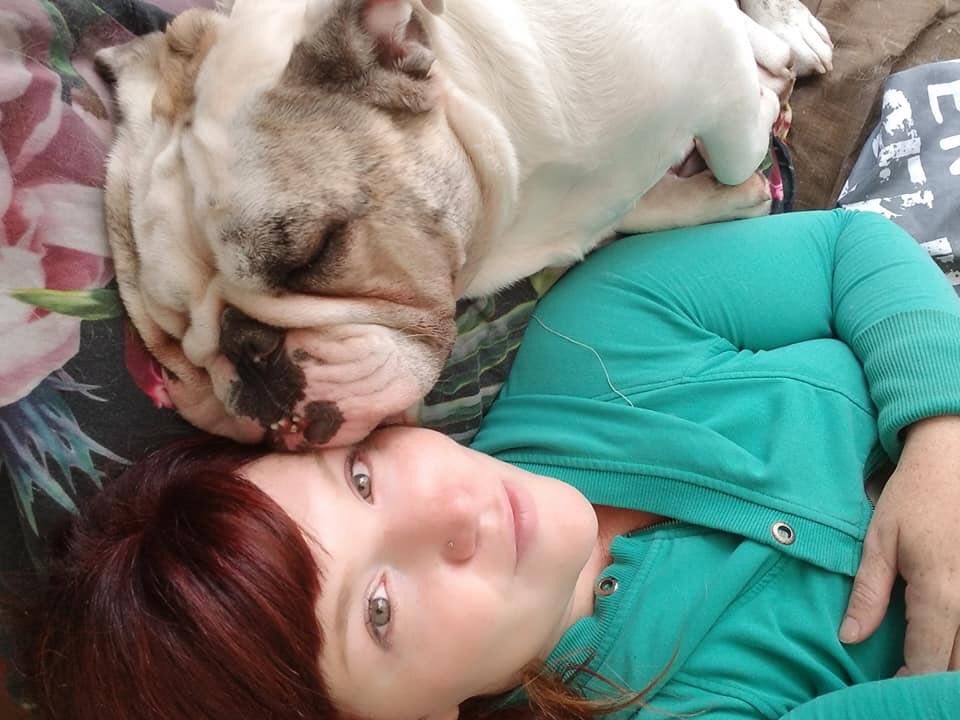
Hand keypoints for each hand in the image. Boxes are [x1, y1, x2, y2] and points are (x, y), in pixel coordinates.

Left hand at [840, 415, 959, 674]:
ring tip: (921, 667)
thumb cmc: (914, 495)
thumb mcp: (879, 540)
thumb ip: (868, 593)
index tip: (885, 690)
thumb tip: (849, 637)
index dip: (907, 682)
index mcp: (942, 591)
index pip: (929, 658)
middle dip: (931, 680)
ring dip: (951, 664)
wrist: (956, 456)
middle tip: (902, 683)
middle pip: (959, 664)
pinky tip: (946, 641)